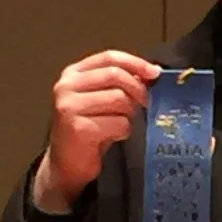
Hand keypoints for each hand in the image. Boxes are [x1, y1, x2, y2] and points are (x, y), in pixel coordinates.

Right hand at [35, 49, 157, 211]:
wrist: (66, 164)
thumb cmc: (88, 129)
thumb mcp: (100, 99)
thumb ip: (119, 83)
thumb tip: (151, 73)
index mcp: (72, 74)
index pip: (109, 57)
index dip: (135, 63)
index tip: (155, 73)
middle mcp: (66, 86)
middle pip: (115, 75)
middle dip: (138, 89)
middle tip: (147, 102)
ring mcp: (69, 107)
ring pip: (119, 99)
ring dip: (129, 114)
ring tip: (121, 124)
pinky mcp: (78, 128)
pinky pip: (118, 123)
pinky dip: (124, 131)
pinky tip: (114, 136)